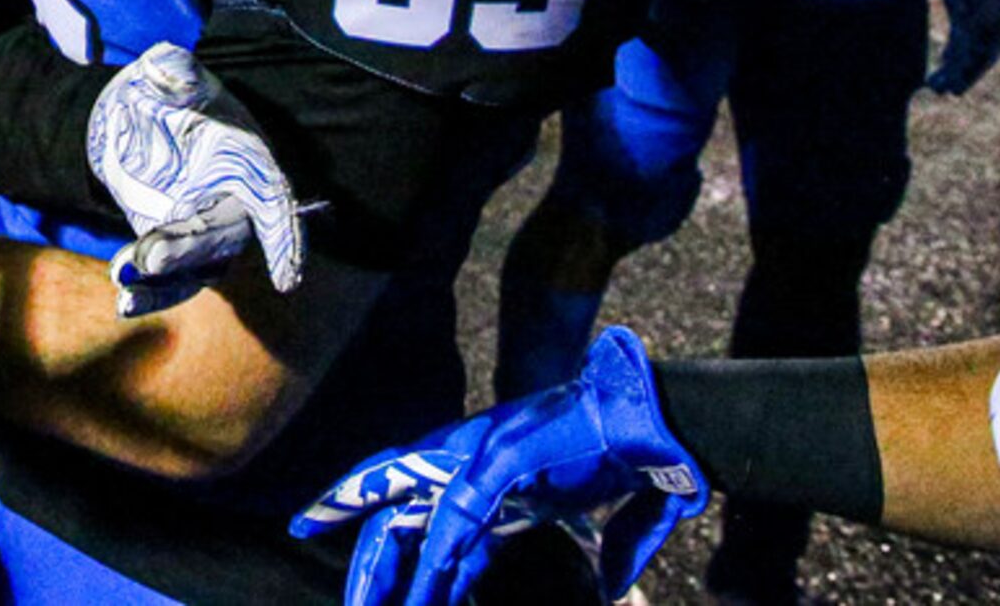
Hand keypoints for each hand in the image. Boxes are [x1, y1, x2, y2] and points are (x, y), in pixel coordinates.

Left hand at [87, 42, 303, 316]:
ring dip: (164, 279)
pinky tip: (123, 302)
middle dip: (190, 249)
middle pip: (222, 237)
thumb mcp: (167, 70)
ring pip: (196, 269)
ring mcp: (205, 233)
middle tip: (150, 254)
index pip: (274, 204)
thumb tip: (171, 76)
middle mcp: (234, 205)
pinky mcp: (175, 250)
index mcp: (249, 164)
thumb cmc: (167, 91)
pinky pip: (169, 281)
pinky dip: (149, 293)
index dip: (284, 239)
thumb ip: (174, 71)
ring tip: (124, 276)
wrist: (139, 114)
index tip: (288, 279)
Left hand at [290, 326, 708, 605]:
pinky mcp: (506, 452)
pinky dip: (449, 545)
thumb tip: (610, 587)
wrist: (660, 412)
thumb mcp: (600, 510)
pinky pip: (465, 505)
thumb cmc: (632, 452)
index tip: (339, 547)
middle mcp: (472, 461)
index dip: (382, 533)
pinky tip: (435, 576)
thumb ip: (603, 551)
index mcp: (488, 475)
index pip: (418, 506)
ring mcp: (484, 452)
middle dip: (375, 566)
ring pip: (415, 514)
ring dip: (393, 569)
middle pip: (399, 514)